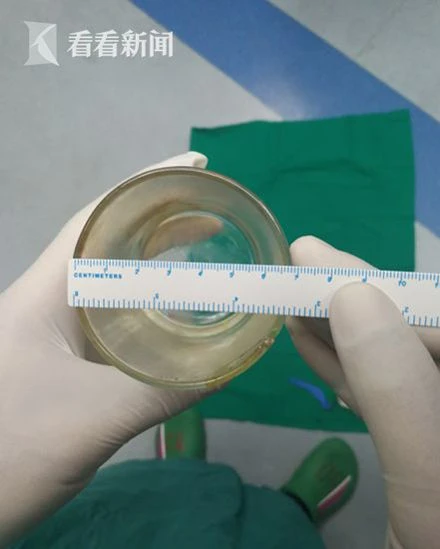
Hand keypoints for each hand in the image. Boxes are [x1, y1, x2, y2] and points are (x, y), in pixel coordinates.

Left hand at [0, 152, 214, 545]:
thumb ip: (161, 388)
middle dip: (161, 219)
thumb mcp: (89, 418)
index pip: (98, 217)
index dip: (147, 185)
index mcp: (48, 291)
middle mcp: (53, 300)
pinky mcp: (66, 360)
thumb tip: (229, 364)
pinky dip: (150, 304)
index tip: (195, 165)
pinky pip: (118, 317)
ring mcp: (57, 330)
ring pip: (115, 279)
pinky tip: (174, 314)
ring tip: (203, 248)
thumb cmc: (9, 448)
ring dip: (156, 260)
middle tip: (215, 211)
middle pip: (111, 241)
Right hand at [287, 236, 439, 548]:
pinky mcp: (423, 445)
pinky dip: (346, 367)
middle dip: (355, 295)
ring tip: (293, 296)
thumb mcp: (434, 485)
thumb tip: (354, 297)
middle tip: (298, 262)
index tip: (313, 255)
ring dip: (343, 326)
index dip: (379, 283)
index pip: (435, 318)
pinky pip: (386, 393)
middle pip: (418, 331)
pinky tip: (308, 341)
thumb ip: (402, 389)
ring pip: (398, 358)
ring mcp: (434, 419)